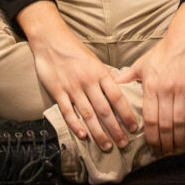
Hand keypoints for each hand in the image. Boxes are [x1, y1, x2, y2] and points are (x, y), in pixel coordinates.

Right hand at [21, 4, 141, 150]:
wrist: (50, 39)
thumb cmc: (74, 50)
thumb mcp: (94, 60)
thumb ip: (105, 75)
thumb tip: (120, 88)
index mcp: (99, 73)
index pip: (117, 97)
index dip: (126, 113)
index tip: (134, 127)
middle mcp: (87, 81)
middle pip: (104, 110)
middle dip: (115, 129)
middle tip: (123, 143)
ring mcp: (72, 87)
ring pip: (88, 114)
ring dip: (98, 132)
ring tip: (107, 145)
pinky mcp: (57, 91)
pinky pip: (68, 111)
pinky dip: (75, 125)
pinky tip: (83, 136)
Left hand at [118, 4, 184, 157]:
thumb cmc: (163, 50)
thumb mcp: (142, 63)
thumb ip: (128, 77)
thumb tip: (112, 84)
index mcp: (150, 85)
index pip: (148, 118)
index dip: (150, 136)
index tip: (151, 148)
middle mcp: (165, 89)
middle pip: (163, 123)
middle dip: (163, 142)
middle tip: (164, 154)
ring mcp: (181, 88)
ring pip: (179, 120)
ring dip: (177, 139)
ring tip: (176, 149)